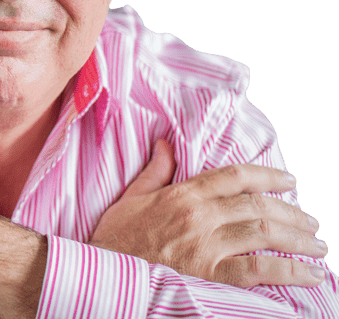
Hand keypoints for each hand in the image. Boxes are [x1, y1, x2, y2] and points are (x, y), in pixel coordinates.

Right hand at [89, 139, 326, 287]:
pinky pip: (258, 270)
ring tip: (318, 247)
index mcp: (182, 194)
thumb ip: (155, 171)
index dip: (267, 175)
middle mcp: (199, 216)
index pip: (235, 176)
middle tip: (311, 221)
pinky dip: (289, 271)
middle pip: (257, 205)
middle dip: (292, 212)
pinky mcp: (209, 276)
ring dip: (298, 240)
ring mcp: (206, 246)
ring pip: (264, 234)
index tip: (289, 179)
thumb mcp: (130, 198)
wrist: (102, 272)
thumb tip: (164, 143)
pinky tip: (309, 274)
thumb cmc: (115, 238)